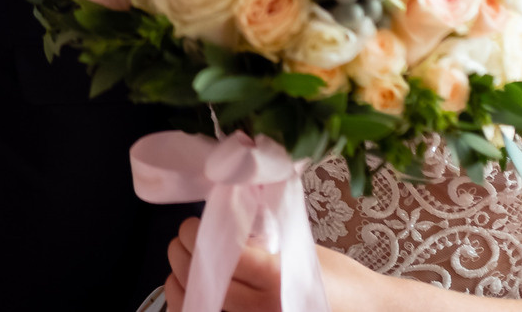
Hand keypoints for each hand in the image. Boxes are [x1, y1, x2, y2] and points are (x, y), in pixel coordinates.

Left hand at [166, 218, 369, 310]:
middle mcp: (264, 310)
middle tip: (181, 240)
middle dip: (183, 257)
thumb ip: (262, 238)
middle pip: (205, 283)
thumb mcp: (302, 248)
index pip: (222, 255)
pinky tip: (190, 294)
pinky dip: (192, 308)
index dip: (197, 237)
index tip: (191, 224)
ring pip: (199, 309)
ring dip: (180, 285)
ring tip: (180, 267)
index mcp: (277, 278)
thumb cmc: (341, 280)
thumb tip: (221, 219)